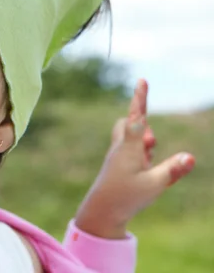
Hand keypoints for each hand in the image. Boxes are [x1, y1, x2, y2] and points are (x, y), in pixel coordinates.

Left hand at [74, 78, 195, 238]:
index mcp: (128, 148)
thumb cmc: (127, 197)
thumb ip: (173, 169)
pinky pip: (130, 150)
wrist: (102, 212)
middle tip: (149, 143)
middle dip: (142, 125)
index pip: (137, 117)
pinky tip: (144, 167)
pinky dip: (140, 154)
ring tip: (147, 161)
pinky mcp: (117, 164)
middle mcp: (120, 147)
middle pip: (130, 123)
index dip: (140, 98)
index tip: (141, 80)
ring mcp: (117, 155)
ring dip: (142, 142)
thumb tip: (190, 156)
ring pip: (130, 137)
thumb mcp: (155, 185)